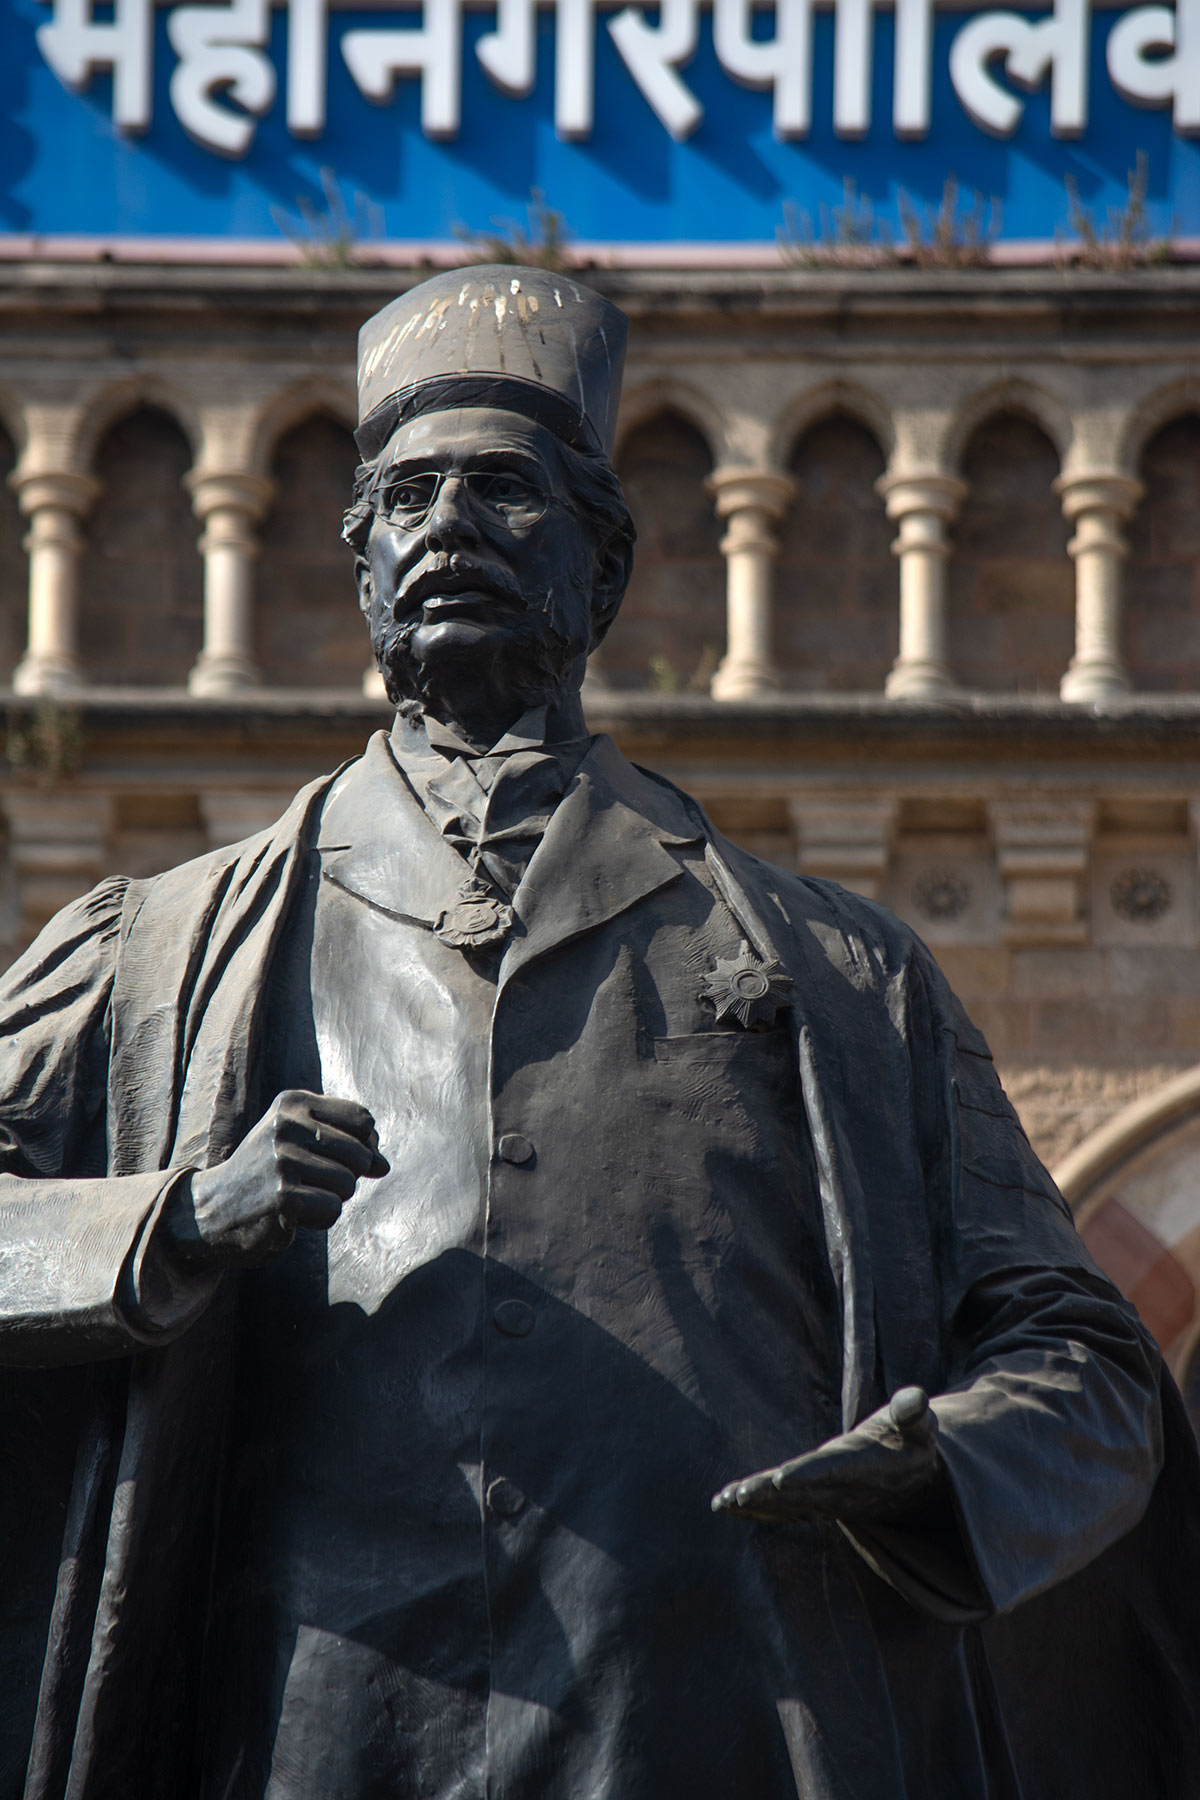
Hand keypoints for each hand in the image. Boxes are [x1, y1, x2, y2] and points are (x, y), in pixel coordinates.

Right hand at [163, 1090, 388, 1270]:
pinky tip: (294, 1213)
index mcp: (293, 1102)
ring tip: (300, 1194)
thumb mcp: (302, 1142)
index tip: (340, 1158)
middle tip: (311, 1181)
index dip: (364, 1144)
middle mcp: (286, 1124)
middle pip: (361, 1153)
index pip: (363, 1119)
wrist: (211, 1208)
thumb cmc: (266, 1171)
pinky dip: (321, 1218)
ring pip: (349, 1184)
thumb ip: (349, 1146)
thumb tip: (384, 1165)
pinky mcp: (280, 1194)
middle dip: (347, 1175)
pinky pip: (332, 1209)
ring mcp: (281, 1158)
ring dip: (332, 1198)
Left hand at [712, 1387, 939, 1525]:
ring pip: (786, 1505)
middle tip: (738, 1495)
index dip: (806, 1475)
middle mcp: (842, 1490)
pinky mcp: (816, 1505)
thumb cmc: (912, 1443)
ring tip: (722, 1502)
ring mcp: (828, 1502)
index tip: (779, 1478)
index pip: (832, 1471)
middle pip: (800, 1494)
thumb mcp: (920, 1427)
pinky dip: (756, 1510)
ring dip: (755, 1505)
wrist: (913, 1483)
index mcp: (864, 1467)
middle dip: (769, 1496)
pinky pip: (783, 1511)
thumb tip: (917, 1396)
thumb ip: (912, 1412)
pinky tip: (726, 1506)